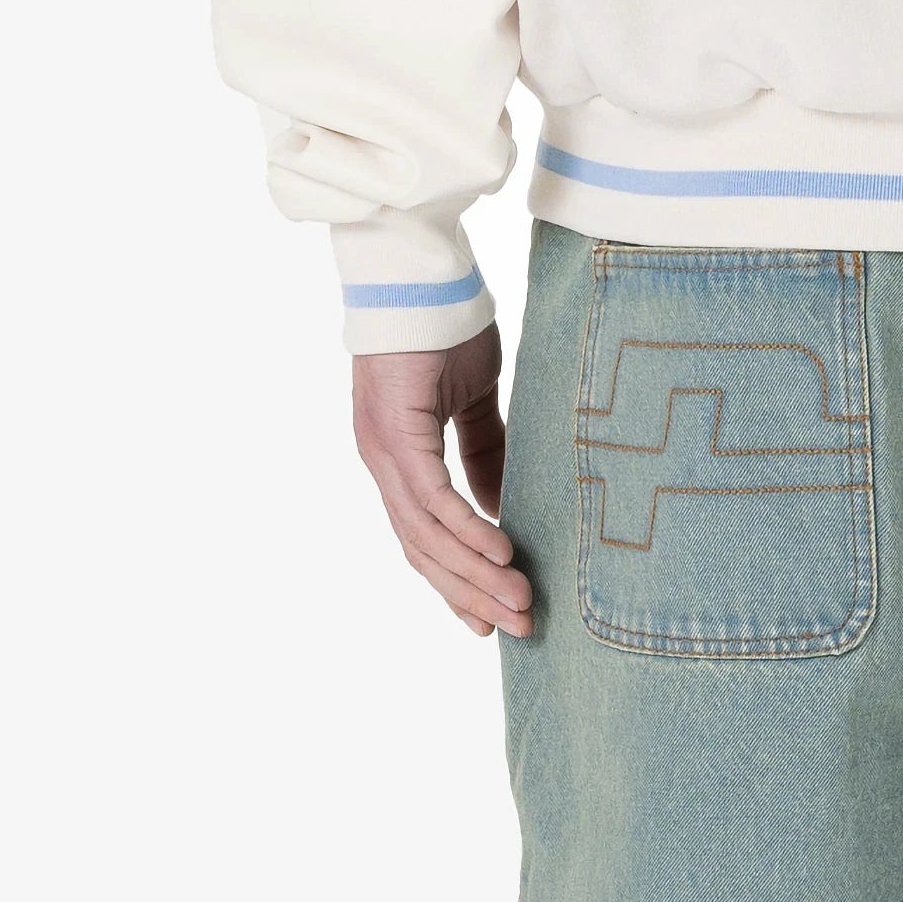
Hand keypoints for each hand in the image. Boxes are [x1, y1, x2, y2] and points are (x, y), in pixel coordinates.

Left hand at [351, 326, 533, 638]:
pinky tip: (501, 555)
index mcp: (397, 458)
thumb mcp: (471, 397)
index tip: (488, 619)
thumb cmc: (444, 326)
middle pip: (421, 552)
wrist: (420, 274)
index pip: (421, 538)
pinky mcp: (397, 435)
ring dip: (474, 575)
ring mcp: (384, 453)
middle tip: (516, 627)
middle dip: (469, 594)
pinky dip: (466, 532)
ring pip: (425, 537)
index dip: (454, 581)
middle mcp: (382, 464)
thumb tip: (500, 504)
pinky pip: (432, 501)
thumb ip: (483, 449)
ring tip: (520, 603)